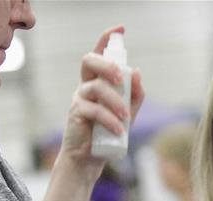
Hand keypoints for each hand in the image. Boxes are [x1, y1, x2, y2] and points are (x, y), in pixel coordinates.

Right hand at [57, 26, 145, 179]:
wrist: (91, 158)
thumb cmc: (109, 133)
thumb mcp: (127, 113)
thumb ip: (134, 94)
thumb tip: (136, 71)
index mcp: (98, 81)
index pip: (99, 54)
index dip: (106, 39)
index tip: (119, 29)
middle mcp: (86, 85)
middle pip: (90, 61)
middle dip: (107, 64)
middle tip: (121, 78)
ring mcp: (79, 98)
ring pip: (96, 87)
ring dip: (115, 101)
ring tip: (126, 117)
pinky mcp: (75, 113)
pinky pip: (93, 109)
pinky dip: (109, 119)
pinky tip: (118, 130)